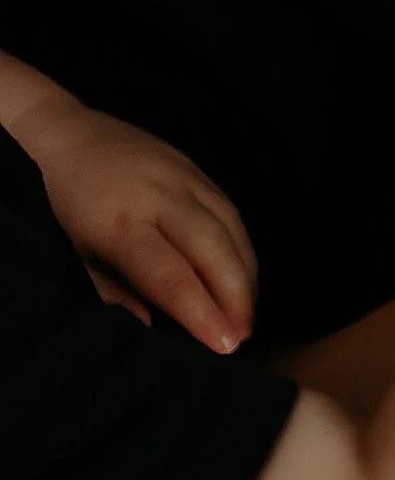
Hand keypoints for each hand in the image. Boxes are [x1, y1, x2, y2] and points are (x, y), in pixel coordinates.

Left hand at [18, 98, 255, 352]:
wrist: (64, 134)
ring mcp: (185, 178)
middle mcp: (162, 197)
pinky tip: (244, 273)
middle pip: (213, 249)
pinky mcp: (197, 169)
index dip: (202, 311)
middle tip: (245, 337)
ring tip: (249, 313)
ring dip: (246, 274)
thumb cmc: (60, 204)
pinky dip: (243, 246)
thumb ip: (109, 290)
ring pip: (231, 229)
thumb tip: (150, 326)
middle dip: (236, 296)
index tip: (223, 344)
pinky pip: (232, 211)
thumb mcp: (70, 253)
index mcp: (121, 223)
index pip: (171, 275)